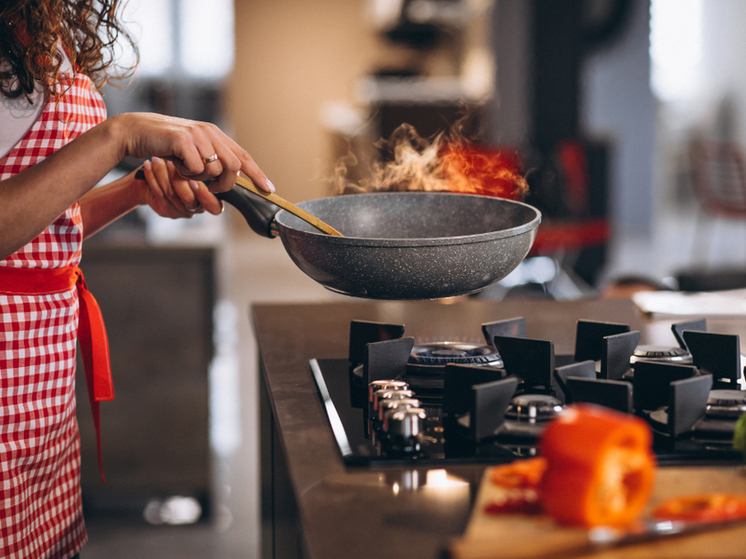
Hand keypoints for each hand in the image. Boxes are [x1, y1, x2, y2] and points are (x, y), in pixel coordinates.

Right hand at [115, 113, 274, 194]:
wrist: (136, 132)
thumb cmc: (164, 145)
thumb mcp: (192, 151)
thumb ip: (211, 160)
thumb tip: (230, 179)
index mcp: (215, 134)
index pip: (243, 156)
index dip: (257, 174)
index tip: (269, 189)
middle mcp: (210, 132)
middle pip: (234, 167)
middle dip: (225, 184)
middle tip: (210, 188)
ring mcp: (198, 135)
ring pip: (216, 170)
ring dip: (200, 178)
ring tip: (185, 170)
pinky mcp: (184, 140)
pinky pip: (197, 169)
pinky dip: (187, 174)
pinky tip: (176, 165)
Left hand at [138, 157, 223, 217]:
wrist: (152, 180)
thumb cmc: (177, 168)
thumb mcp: (196, 165)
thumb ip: (206, 165)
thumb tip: (212, 157)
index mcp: (209, 200)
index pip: (215, 207)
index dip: (204, 195)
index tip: (193, 180)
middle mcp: (196, 208)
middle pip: (189, 199)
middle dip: (178, 178)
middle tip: (171, 162)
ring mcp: (180, 211)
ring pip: (171, 193)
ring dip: (162, 173)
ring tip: (156, 158)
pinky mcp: (164, 210)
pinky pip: (158, 193)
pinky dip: (152, 176)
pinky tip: (148, 164)